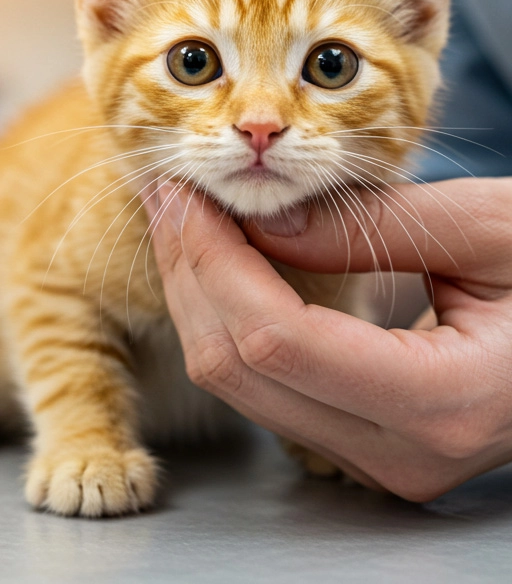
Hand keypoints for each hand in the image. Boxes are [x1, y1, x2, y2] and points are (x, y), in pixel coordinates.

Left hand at [143, 177, 511, 500]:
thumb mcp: (489, 229)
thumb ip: (372, 226)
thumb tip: (265, 220)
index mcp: (444, 399)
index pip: (279, 339)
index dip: (215, 261)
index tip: (184, 196)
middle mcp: (401, 452)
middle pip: (243, 369)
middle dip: (191, 273)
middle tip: (171, 199)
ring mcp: (380, 458)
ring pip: (243, 385)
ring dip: (202, 297)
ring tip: (188, 225)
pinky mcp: (367, 441)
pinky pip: (270, 386)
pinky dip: (235, 321)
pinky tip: (228, 268)